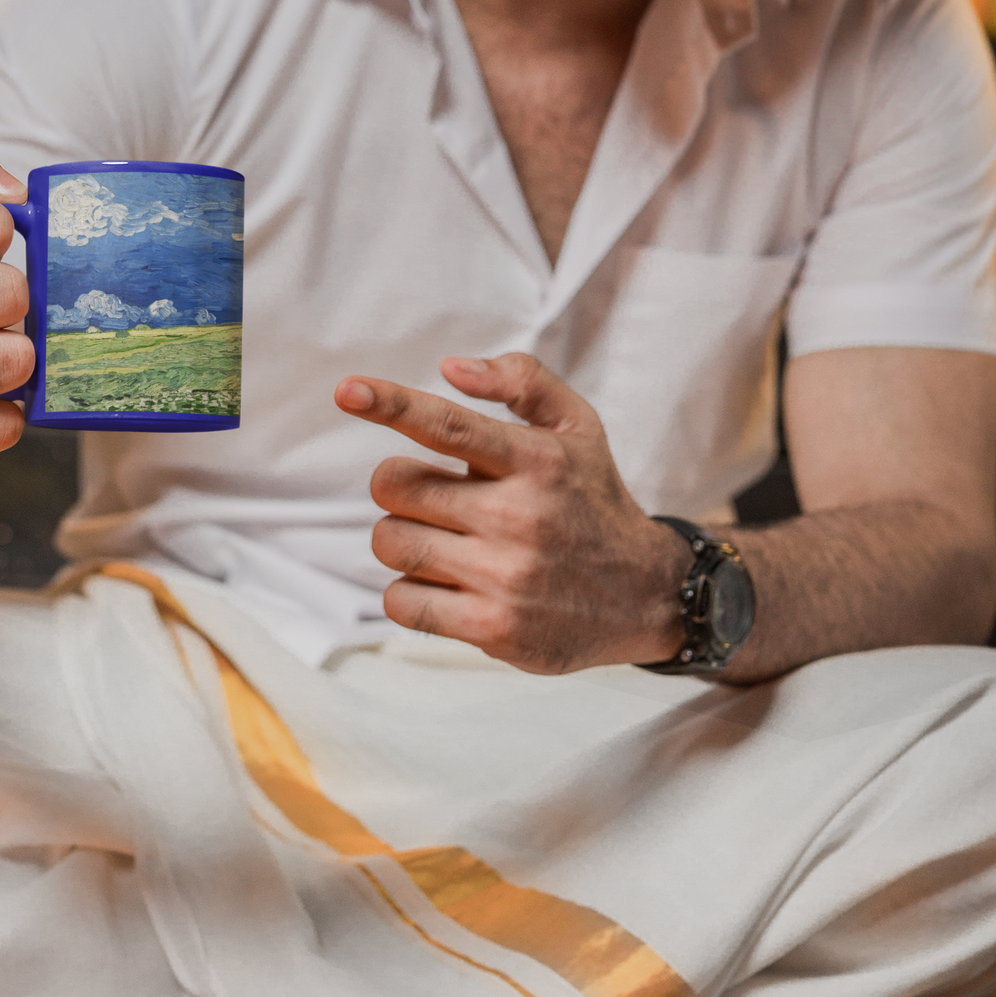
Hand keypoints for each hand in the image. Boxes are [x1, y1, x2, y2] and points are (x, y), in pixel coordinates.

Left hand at [334, 352, 683, 672]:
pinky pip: (400, 602)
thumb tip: (451, 367)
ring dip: (404, 539)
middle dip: (400, 488)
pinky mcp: (493, 629)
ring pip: (390, 542)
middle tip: (435, 498)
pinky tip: (449, 586)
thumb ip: (521, 381)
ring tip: (447, 543)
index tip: (347, 391)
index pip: (448, 424)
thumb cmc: (594, 501)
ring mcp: (505, 576)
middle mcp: (519, 516)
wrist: (647, 596)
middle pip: (395, 486)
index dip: (390, 403)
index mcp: (536, 460)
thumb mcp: (578, 426)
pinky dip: (410, 593)